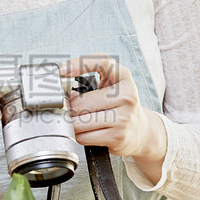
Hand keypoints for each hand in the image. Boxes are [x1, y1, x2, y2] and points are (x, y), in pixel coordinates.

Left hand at [59, 53, 166, 183]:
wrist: (139, 130)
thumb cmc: (119, 105)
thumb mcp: (110, 85)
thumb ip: (89, 79)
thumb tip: (61, 92)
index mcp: (123, 76)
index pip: (101, 63)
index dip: (79, 64)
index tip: (63, 70)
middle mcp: (126, 95)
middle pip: (80, 101)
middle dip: (70, 107)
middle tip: (73, 108)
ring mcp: (123, 117)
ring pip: (79, 121)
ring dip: (73, 123)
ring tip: (81, 120)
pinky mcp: (117, 136)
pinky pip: (84, 136)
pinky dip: (80, 135)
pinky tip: (88, 131)